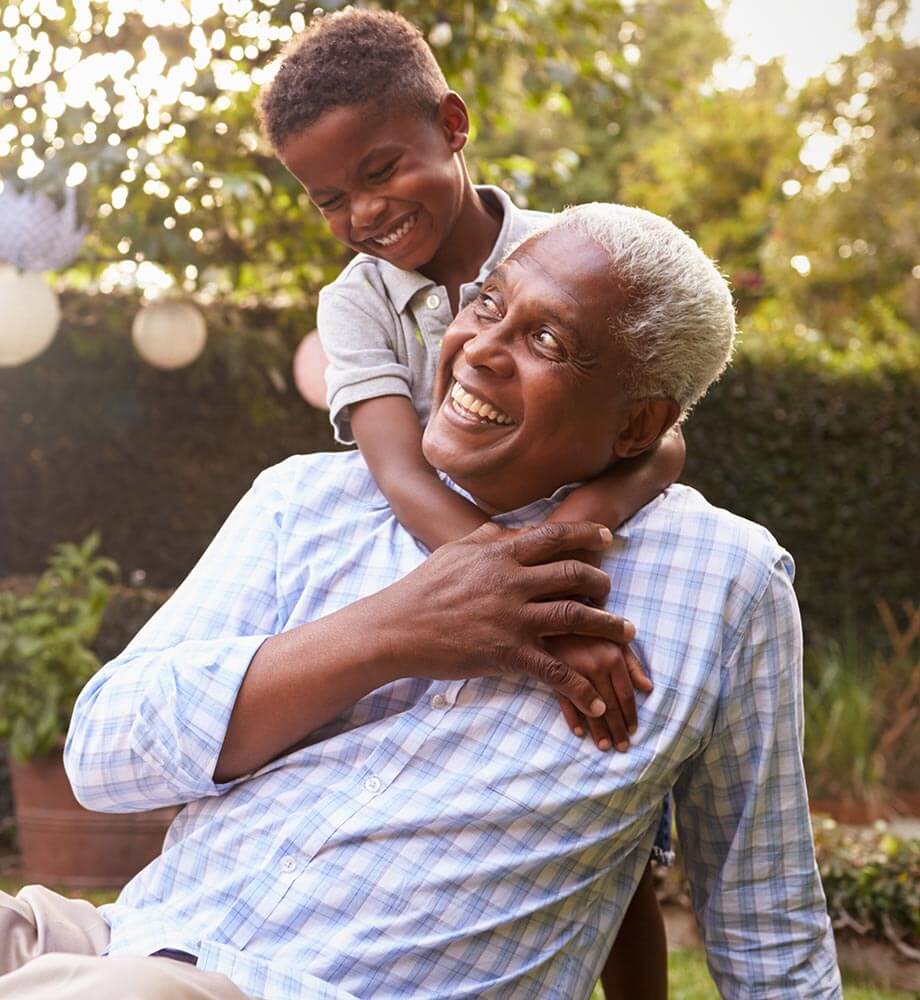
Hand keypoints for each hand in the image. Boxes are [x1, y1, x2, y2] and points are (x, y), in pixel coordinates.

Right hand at [379, 520, 634, 718]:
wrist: (396, 628)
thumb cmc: (423, 588)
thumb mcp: (454, 552)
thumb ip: (487, 538)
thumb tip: (509, 529)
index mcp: (501, 554)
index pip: (555, 537)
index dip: (587, 535)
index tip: (608, 538)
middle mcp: (512, 582)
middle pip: (574, 574)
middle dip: (602, 581)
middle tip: (612, 590)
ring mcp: (512, 618)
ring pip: (576, 616)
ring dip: (608, 626)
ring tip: (628, 632)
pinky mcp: (508, 653)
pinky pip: (555, 671)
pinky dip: (580, 687)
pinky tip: (595, 701)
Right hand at [545, 634, 651, 750]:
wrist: (555, 609)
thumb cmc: (590, 626)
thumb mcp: (615, 638)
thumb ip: (632, 663)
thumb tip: (648, 688)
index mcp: (612, 657)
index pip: (626, 695)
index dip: (631, 716)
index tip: (634, 731)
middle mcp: (595, 666)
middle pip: (610, 706)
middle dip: (617, 729)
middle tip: (622, 748)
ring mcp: (572, 671)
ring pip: (589, 708)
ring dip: (598, 731)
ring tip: (604, 746)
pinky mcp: (553, 673)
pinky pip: (565, 701)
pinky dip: (573, 718)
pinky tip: (579, 732)